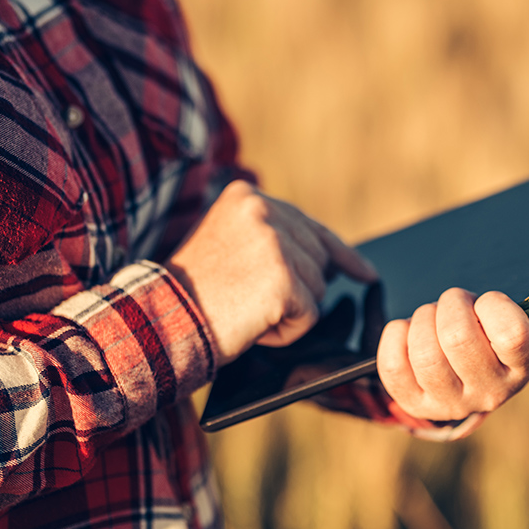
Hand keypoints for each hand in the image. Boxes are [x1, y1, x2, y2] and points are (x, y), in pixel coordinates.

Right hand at [164, 180, 376, 364]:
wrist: (161, 322)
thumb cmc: (195, 294)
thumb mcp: (232, 247)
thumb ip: (276, 240)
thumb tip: (336, 262)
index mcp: (248, 197)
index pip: (311, 227)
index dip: (342, 256)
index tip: (367, 274)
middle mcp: (264, 211)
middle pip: (319, 259)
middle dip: (300, 290)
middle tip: (254, 302)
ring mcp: (275, 243)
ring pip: (318, 289)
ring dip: (289, 311)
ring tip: (245, 310)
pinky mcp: (284, 279)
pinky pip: (310, 314)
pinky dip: (287, 331)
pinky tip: (254, 325)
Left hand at [376, 288, 528, 420]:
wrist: (474, 378)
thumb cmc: (503, 340)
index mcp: (523, 366)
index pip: (510, 332)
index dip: (493, 304)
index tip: (489, 302)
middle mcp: (489, 392)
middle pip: (458, 337)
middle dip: (452, 303)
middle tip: (455, 301)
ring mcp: (451, 403)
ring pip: (424, 351)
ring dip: (424, 318)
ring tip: (433, 316)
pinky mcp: (416, 404)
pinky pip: (392, 364)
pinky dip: (396, 335)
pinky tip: (409, 330)